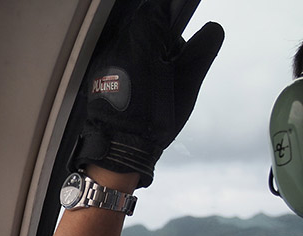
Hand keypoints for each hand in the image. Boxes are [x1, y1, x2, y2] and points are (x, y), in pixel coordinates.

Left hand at [72, 0, 223, 187]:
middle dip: (163, 39)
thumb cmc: (153, 117)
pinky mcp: (99, 75)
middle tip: (173, 65)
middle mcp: (118, 45)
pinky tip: (141, 90)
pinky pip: (121, 61)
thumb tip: (213, 29)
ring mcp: (106, 60)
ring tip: (157, 82)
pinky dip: (134, 68)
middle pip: (146, 26)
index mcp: (142, 39)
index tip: (183, 21)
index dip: (174, 13)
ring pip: (133, 44)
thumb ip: (203, 49)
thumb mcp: (188, 82)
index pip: (160, 7)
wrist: (120, 147)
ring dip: (148, 54)